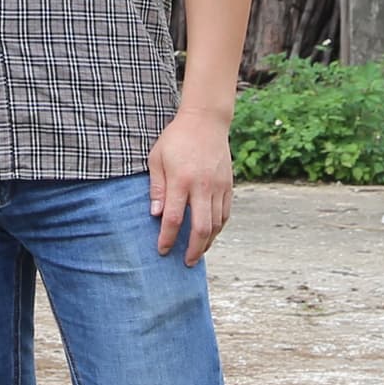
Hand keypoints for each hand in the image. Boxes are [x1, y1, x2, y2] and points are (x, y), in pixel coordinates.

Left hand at [147, 109, 233, 261]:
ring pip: (216, 224)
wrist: (206, 121)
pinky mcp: (228, 185)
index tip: (162, 250)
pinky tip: (209, 235)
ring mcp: (218, 187)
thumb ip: (157, 187)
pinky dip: (218, 228)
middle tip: (186, 263)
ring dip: (207, 242)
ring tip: (197, 252)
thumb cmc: (176, 139)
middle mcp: (202, 186)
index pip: (173, 219)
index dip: (167, 239)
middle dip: (193, 250)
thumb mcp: (157, 158)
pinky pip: (225, 214)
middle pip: (200, 228)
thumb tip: (155, 215)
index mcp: (181, 180)